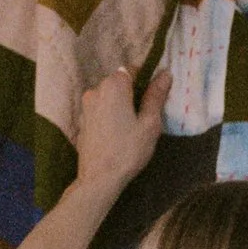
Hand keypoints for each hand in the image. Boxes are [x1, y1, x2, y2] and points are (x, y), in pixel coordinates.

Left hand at [76, 67, 170, 193]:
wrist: (98, 179)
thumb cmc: (128, 151)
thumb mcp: (149, 124)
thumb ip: (156, 96)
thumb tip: (165, 74)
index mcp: (114, 85)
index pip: (133, 69)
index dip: (146, 79)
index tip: (154, 96)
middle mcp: (96, 89)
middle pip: (119, 83)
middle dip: (132, 94)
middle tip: (144, 116)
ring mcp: (86, 105)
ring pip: (109, 97)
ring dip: (120, 106)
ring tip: (130, 128)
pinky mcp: (82, 120)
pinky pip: (100, 110)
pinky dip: (109, 116)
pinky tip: (116, 135)